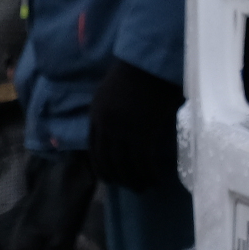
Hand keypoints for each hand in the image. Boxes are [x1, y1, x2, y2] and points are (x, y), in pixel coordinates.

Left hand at [89, 58, 182, 191]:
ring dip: (134, 180)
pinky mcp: (143, 133)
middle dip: (118, 179)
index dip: (102, 167)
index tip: (111, 178)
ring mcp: (124, 132)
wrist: (148, 62)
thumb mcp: (109, 93)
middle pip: (108, 162)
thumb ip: (107, 113)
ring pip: (126, 165)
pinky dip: (148, 173)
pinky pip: (143, 161)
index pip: (94, 151)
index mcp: (95, 116)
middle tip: (129, 187)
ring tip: (143, 187)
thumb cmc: (133, 72)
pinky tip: (154, 179)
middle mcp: (106, 127)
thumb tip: (116, 133)